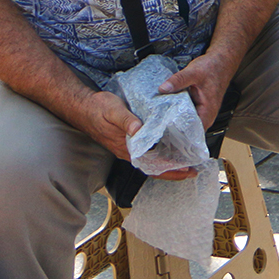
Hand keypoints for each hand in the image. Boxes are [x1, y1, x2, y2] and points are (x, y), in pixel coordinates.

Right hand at [79, 90, 195, 181]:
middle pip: (155, 167)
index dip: (170, 170)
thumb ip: (126, 120)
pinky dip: (161, 151)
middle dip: (174, 170)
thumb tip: (138, 130)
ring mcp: (129, 147)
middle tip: (194, 169)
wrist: (83, 107)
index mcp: (127, 148)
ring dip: (169, 161)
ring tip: (187, 160)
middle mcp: (129, 151)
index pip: (152, 166)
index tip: (186, 170)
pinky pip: (148, 151)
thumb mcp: (114, 111)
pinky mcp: (129, 140)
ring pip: (152, 160)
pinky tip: (171, 147)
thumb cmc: (98, 109)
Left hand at [161, 48, 238, 131]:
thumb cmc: (212, 67)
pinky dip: (177, 116)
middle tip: (154, 132)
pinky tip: (165, 114)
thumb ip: (178, 80)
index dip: (176, 136)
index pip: (191, 134)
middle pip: (188, 132)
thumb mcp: (194, 72)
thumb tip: (162, 89)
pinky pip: (186, 117)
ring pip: (186, 125)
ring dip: (173, 125)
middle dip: (172, 133)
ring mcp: (203, 113)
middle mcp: (207, 116)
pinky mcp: (198, 108)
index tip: (160, 136)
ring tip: (157, 125)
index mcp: (208, 112)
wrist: (221, 61)